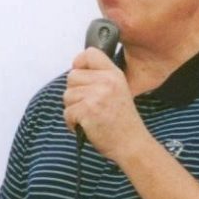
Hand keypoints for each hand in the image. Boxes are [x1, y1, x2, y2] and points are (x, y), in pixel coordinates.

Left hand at [63, 47, 145, 161]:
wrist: (131, 144)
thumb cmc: (123, 123)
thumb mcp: (118, 91)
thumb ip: (101, 80)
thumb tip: (76, 74)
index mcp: (114, 74)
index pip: (90, 53)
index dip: (79, 64)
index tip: (80, 78)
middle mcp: (106, 81)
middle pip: (72, 76)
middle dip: (74, 93)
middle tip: (86, 106)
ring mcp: (96, 95)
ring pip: (67, 95)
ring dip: (72, 109)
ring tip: (88, 118)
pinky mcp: (87, 110)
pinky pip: (67, 112)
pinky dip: (72, 123)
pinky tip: (85, 127)